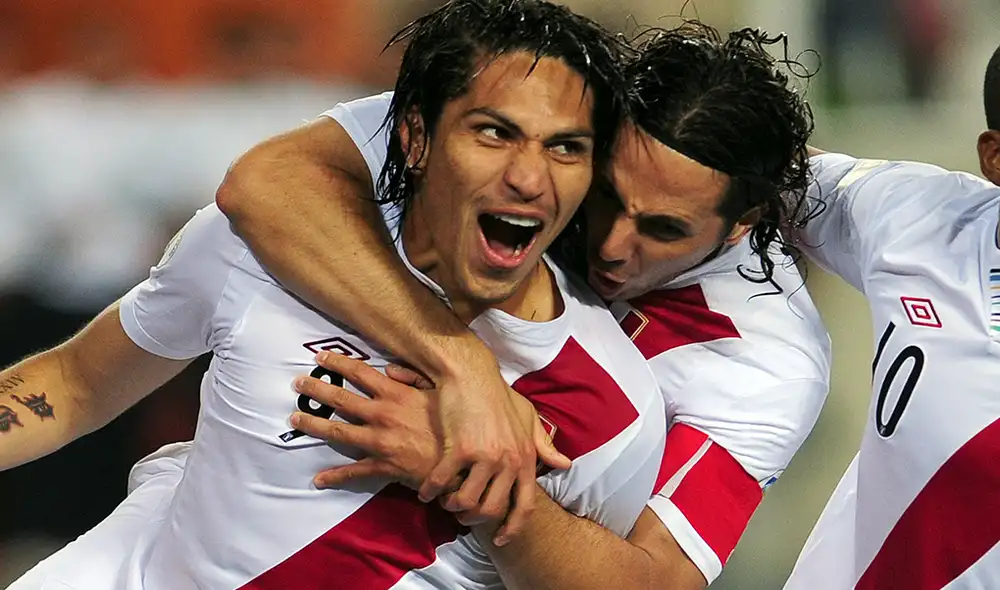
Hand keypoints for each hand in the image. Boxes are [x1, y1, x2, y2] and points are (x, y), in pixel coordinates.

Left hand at [290, 352, 446, 490]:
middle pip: (341, 399)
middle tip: (297, 383)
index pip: (360, 373)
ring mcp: (379, 441)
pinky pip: (354, 471)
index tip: (320, 357)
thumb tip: (390, 368)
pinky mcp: (382, 466)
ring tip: (294, 418)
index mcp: (396, 395)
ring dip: (314, 424)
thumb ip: (414, 378)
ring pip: (338, 431)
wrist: (459, 464)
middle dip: (317, 389)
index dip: (338, 363)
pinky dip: (335, 476)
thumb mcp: (439, 394)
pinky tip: (319, 478)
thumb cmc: (452, 427)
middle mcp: (382, 415)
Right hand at [417, 351, 569, 545]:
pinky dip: (430, 491)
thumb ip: (543, 445)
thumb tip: (564, 464)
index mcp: (525, 458)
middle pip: (491, 509)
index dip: (512, 528)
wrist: (471, 375)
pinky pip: (441, 482)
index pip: (525, 505)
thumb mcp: (528, 418)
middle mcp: (508, 461)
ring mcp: (483, 456)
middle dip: (473, 519)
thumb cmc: (499, 396)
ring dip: (451, 506)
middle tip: (461, 516)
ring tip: (444, 501)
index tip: (501, 539)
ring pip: (465, 501)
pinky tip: (423, 491)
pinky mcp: (458, 449)